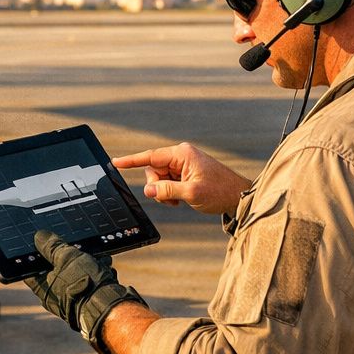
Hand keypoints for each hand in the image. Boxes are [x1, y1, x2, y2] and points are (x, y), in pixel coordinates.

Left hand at [25, 231, 145, 353]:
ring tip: (98, 257)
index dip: (36, 253)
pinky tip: (105, 266)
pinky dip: (97, 273)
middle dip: (70, 256)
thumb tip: (39, 236)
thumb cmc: (83, 283)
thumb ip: (52, 246)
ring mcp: (72, 299)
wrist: (109, 306)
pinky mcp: (88, 301)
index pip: (32, 268)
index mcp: (43, 288)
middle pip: (57, 268)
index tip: (42, 242)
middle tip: (77, 247)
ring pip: (76, 274)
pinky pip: (89, 282)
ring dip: (87, 263)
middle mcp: (55, 297)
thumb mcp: (66, 257)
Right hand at [112, 143, 250, 215]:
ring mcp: (183, 164)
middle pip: (153, 170)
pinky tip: (181, 199)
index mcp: (182, 154)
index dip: (132, 160)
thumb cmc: (220, 191)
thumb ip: (167, 191)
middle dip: (157, 187)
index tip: (116, 162)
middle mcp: (181, 156)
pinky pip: (168, 182)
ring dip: (165, 192)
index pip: (151, 156)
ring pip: (159, 178)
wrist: (237, 196)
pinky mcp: (185, 173)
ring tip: (179, 200)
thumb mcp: (191, 193)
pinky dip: (170, 193)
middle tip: (171, 199)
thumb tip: (148, 190)